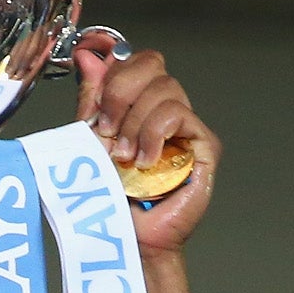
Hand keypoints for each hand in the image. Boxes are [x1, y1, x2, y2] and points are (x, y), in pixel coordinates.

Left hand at [73, 36, 219, 259]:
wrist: (125, 236)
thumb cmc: (111, 198)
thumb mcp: (90, 139)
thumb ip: (93, 98)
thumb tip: (89, 56)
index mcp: (140, 105)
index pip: (136, 60)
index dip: (113, 75)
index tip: (97, 111)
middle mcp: (166, 111)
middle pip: (151, 63)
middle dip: (120, 93)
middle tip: (108, 133)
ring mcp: (187, 127)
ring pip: (164, 88)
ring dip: (135, 124)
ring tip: (126, 158)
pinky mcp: (204, 144)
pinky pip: (178, 113)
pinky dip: (153, 134)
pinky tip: (145, 162)